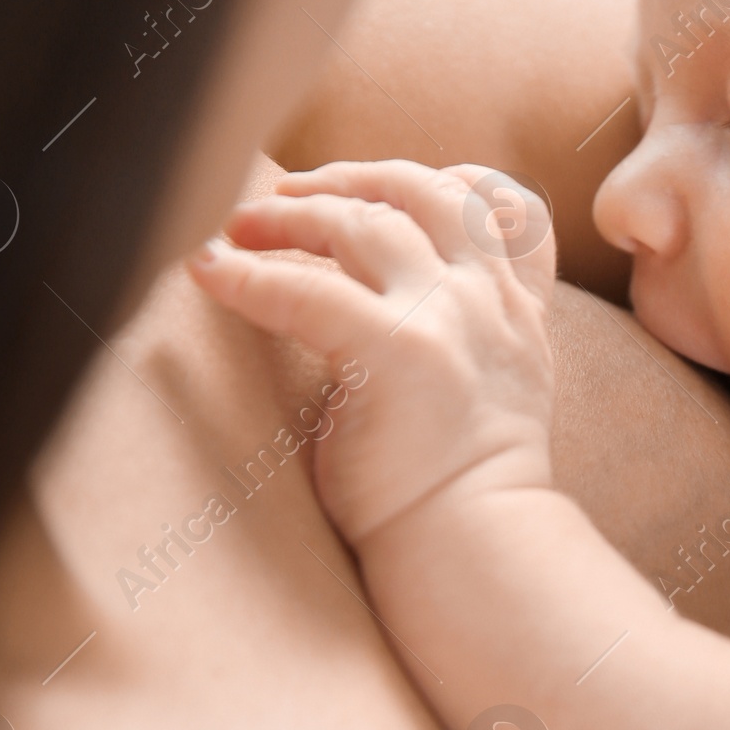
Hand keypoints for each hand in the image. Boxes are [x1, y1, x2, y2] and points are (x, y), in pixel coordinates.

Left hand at [189, 160, 556, 546]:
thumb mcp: (498, 396)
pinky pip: (307, 291)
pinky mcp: (399, 352)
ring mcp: (449, 320)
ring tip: (239, 227)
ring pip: (364, 222)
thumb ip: (469, 339)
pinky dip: (249, 276)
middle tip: (286, 195)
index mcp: (519, 313)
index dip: (446, 181)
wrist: (476, 550)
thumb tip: (392, 307)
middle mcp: (490, 302)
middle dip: (349, 179)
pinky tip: (210, 274)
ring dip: (291, 215)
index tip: (382, 192)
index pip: (507, 207)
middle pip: (424, 191)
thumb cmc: (462, 495)